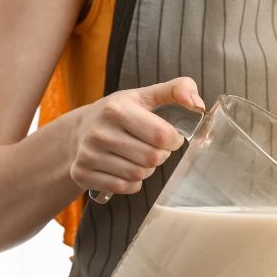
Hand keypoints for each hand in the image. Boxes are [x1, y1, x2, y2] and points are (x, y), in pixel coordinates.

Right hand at [69, 77, 205, 194]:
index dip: (174, 140)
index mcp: (117, 109)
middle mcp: (100, 132)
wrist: (78, 131)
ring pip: (139, 175)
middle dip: (161, 155)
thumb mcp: (146, 95)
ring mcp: (89, 154)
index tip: (169, 136)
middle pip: (152, 158)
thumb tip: (198, 105)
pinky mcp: (83, 174)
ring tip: (139, 156)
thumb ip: (177, 90)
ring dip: (147, 169)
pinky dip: (132, 182)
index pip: (162, 136)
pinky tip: (126, 167)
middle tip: (153, 147)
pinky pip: (124, 187)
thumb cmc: (120, 113)